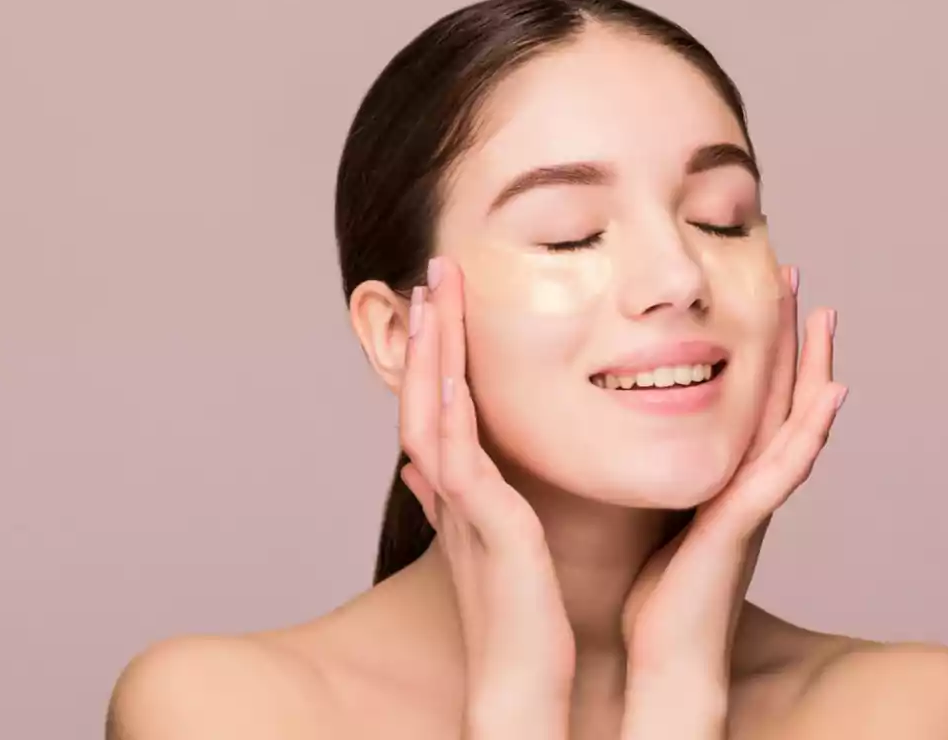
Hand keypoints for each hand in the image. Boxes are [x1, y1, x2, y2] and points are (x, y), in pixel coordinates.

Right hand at [398, 256, 574, 739]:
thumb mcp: (491, 539)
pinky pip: (459, 461)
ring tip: (434, 297)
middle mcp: (449, 489)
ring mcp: (461, 506)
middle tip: (432, 273)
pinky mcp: (484, 526)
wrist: (521, 674)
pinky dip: (452, 415)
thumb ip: (466, 497)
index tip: (445, 297)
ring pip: (432, 414)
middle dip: (429, 333)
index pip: (440, 401)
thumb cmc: (519, 610)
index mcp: (459, 487)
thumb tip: (434, 467)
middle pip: (426, 394)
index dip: (439, 349)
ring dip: (432, 355)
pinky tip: (455, 376)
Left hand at [620, 267, 846, 737]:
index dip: (760, 346)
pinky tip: (832, 395)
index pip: (749, 397)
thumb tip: (624, 438)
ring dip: (814, 369)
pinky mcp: (745, 524)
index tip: (756, 291)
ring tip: (824, 315)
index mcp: (726, 477)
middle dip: (791, 338)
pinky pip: (785, 471)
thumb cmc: (656, 593)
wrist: (667, 655)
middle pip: (781, 396)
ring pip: (795, 423)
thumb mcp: (655, 514)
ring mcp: (755, 502)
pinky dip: (812, 433)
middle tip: (794, 277)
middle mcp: (749, 483)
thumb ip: (656, 476)